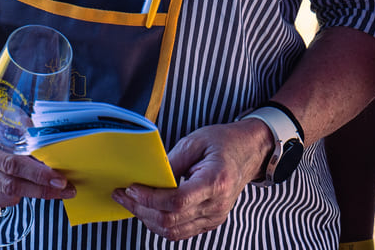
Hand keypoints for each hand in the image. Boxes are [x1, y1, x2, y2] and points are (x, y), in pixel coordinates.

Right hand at [0, 123, 70, 207]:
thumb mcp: (8, 118)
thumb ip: (27, 134)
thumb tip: (53, 152)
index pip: (12, 163)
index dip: (38, 174)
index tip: (60, 180)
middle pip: (10, 184)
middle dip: (41, 189)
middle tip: (64, 190)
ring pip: (5, 195)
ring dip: (30, 192)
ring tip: (45, 184)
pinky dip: (14, 195)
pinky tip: (21, 184)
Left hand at [114, 119, 272, 240]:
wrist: (250, 151)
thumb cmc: (224, 142)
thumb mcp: (196, 141)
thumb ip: (171, 162)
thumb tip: (146, 179)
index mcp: (216, 181)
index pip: (177, 201)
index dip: (149, 198)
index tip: (131, 188)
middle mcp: (217, 204)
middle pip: (170, 220)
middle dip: (141, 209)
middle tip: (124, 195)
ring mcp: (215, 216)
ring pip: (172, 231)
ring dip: (147, 218)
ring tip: (132, 202)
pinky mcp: (211, 221)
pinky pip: (180, 231)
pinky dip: (160, 222)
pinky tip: (149, 208)